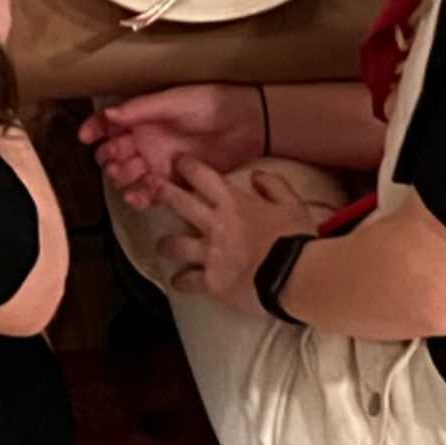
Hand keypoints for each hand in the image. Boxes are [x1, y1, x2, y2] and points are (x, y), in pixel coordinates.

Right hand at [76, 82, 264, 210]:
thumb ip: (141, 110)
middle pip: (113, 154)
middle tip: (119, 159)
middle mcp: (144, 141)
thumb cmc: (209, 103)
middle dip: (110, 159)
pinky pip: (150, 194)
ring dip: (124, 179)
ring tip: (134, 178)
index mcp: (141, 118)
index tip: (86, 137)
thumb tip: (109, 115)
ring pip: (128, 177)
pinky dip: (141, 197)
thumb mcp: (173, 101)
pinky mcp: (173, 183)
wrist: (246, 123)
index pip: (109, 124)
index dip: (95, 129)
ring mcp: (157, 163)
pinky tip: (141, 197)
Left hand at [162, 156, 313, 305]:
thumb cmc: (295, 238)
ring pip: (176, 245)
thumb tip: (256, 175)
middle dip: (162, 193)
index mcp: (233, 203)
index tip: (178, 162)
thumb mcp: (292, 203)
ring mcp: (210, 255)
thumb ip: (274, 185)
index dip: (188, 167)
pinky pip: (189, 281)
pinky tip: (177, 282)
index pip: (203, 177)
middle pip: (179, 204)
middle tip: (150, 188)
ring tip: (162, 246)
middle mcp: (214, 225)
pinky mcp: (212, 282)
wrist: (295, 276)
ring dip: (166, 244)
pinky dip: (182, 281)